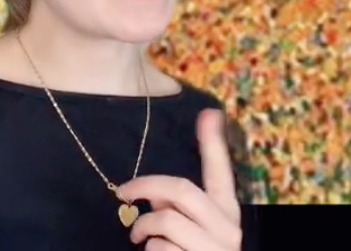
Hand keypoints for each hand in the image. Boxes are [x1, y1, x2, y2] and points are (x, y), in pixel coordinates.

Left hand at [118, 108, 241, 250]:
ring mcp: (213, 250)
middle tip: (124, 192)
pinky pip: (159, 250)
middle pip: (181, 190)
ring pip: (166, 221)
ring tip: (137, 237)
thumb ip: (183, 209)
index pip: (221, 172)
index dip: (214, 143)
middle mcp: (226, 229)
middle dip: (147, 186)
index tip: (209, 113)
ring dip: (142, 228)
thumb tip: (159, 193)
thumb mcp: (198, 233)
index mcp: (227, 213)